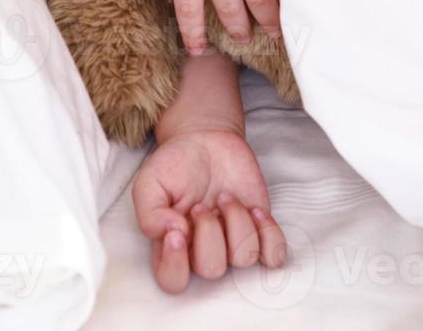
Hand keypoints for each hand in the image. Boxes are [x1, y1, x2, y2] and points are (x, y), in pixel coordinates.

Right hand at [132, 125, 286, 293]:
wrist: (206, 141)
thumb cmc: (175, 164)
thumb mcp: (149, 182)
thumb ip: (150, 213)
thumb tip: (172, 233)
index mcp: (172, 246)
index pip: (172, 281)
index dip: (176, 265)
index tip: (177, 231)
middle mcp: (203, 251)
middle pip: (211, 270)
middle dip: (209, 233)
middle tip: (201, 205)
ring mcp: (233, 242)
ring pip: (243, 258)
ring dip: (236, 223)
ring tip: (225, 196)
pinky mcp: (259, 230)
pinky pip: (274, 254)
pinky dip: (268, 234)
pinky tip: (254, 210)